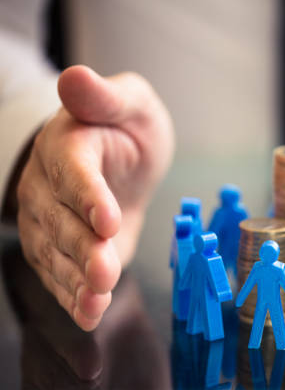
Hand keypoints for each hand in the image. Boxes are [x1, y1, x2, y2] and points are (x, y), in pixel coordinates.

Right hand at [17, 65, 173, 330]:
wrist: (119, 157)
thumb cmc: (125, 127)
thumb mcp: (130, 102)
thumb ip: (105, 97)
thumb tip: (75, 76)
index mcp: (68, 145)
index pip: (74, 172)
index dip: (88, 196)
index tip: (107, 219)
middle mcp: (50, 186)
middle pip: (63, 221)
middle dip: (85, 249)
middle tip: (106, 271)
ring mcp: (51, 222)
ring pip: (58, 254)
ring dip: (77, 281)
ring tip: (96, 300)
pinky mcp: (62, 249)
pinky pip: (62, 275)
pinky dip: (75, 296)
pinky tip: (88, 313)